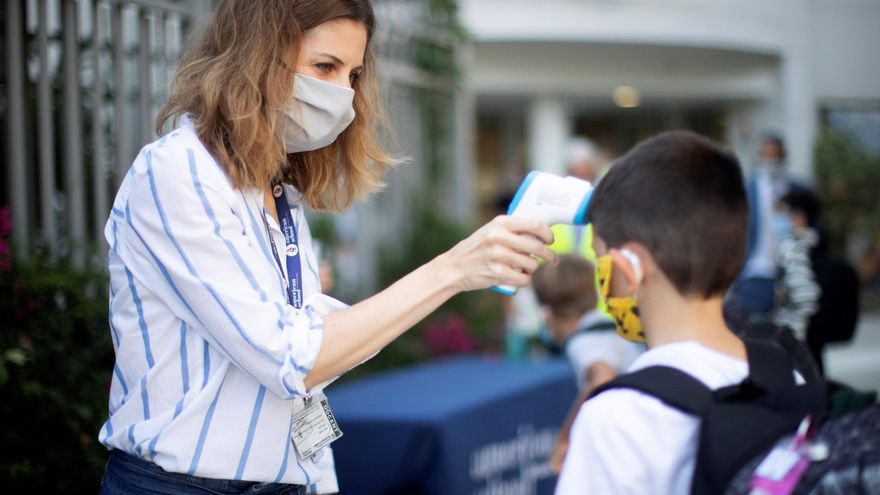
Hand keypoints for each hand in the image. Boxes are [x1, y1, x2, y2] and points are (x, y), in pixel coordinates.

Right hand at [440, 215, 556, 291]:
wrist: (454, 267)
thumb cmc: (476, 249)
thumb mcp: (491, 231)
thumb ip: (512, 230)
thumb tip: (541, 234)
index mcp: (500, 223)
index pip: (534, 224)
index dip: (548, 233)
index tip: (550, 240)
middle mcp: (499, 237)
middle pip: (537, 247)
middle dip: (549, 255)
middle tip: (552, 259)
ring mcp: (497, 255)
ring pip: (532, 265)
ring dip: (533, 269)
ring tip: (526, 268)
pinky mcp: (497, 273)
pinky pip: (524, 279)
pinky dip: (525, 280)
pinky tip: (520, 277)